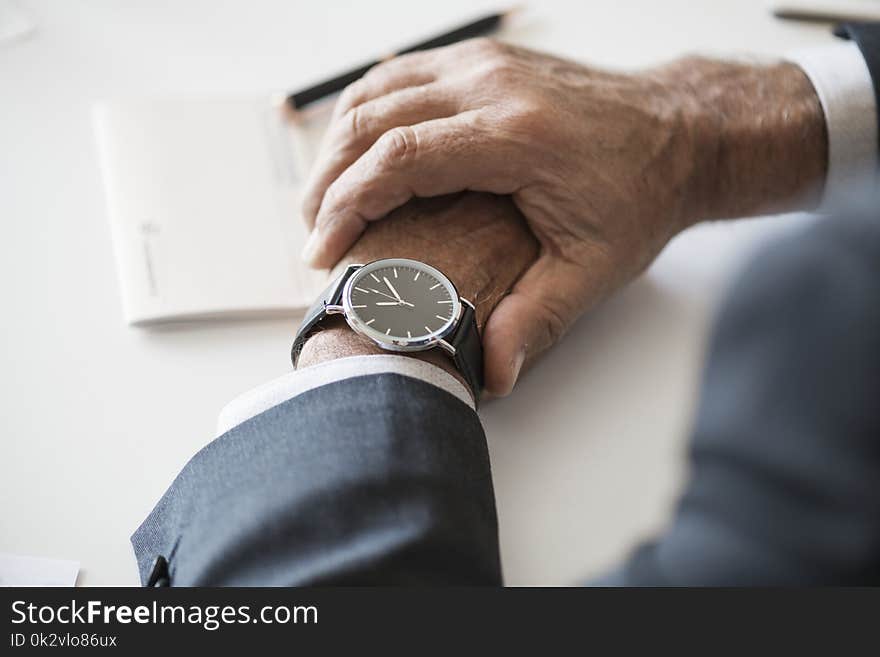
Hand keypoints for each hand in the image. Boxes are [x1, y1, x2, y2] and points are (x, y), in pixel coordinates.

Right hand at [300, 39, 825, 394]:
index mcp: (516, 136)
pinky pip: (400, 75)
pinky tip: (356, 152)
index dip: (345, 206)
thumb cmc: (640, 195)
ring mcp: (486, 64)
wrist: (679, 135)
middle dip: (326, 180)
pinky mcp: (484, 61)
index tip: (320, 251)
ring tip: (324, 200)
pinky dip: (365, 113)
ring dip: (337, 144)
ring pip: (376, 89)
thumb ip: (536, 318)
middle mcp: (492, 85)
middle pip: (370, 119)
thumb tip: (491, 373)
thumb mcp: (594, 268)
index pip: (397, 159)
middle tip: (312, 233)